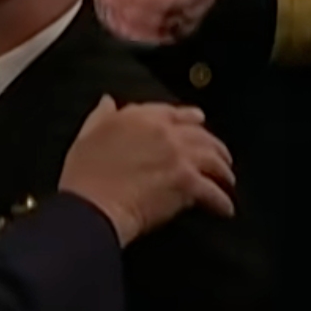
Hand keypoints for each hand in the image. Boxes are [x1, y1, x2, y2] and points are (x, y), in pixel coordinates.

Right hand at [59, 95, 234, 244]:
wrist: (92, 206)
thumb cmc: (84, 176)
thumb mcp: (86, 136)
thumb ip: (101, 116)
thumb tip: (108, 101)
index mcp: (139, 117)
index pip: (174, 112)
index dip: (190, 119)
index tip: (198, 122)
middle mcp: (164, 132)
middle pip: (201, 135)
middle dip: (214, 146)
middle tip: (220, 157)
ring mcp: (178, 156)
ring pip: (213, 159)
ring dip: (223, 171)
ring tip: (226, 181)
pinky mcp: (187, 182)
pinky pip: (213, 192)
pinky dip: (221, 202)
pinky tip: (225, 209)